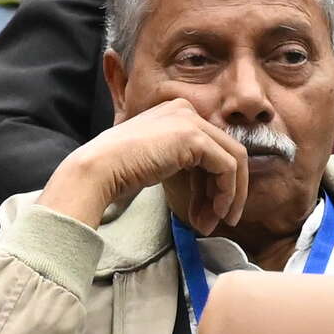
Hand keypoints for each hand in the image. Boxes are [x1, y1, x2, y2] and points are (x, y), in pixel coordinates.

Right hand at [39, 99, 250, 234]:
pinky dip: (227, 192)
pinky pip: (227, 167)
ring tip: (212, 223)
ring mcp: (191, 121)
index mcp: (176, 112)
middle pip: (225, 152)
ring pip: (233, 159)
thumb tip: (210, 189)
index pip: (210, 148)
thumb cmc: (120, 171)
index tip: (205, 212)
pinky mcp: (195, 137)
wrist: (99, 169)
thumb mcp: (159, 160)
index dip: (212, 183)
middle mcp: (186, 110)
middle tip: (213, 221)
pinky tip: (214, 212)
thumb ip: (184, 164)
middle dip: (223, 191)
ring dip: (228, 196)